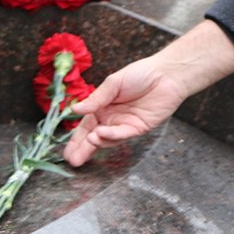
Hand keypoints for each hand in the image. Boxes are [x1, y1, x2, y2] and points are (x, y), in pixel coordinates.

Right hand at [63, 55, 186, 165]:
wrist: (167, 74)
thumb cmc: (140, 74)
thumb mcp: (114, 83)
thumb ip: (96, 99)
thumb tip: (74, 110)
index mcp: (102, 107)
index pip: (85, 126)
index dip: (76, 139)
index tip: (66, 152)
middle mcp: (112, 118)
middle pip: (94, 137)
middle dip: (83, 149)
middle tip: (73, 160)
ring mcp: (125, 124)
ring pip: (107, 139)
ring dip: (97, 142)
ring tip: (89, 141)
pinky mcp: (138, 128)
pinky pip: (123, 135)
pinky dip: (112, 136)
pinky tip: (102, 133)